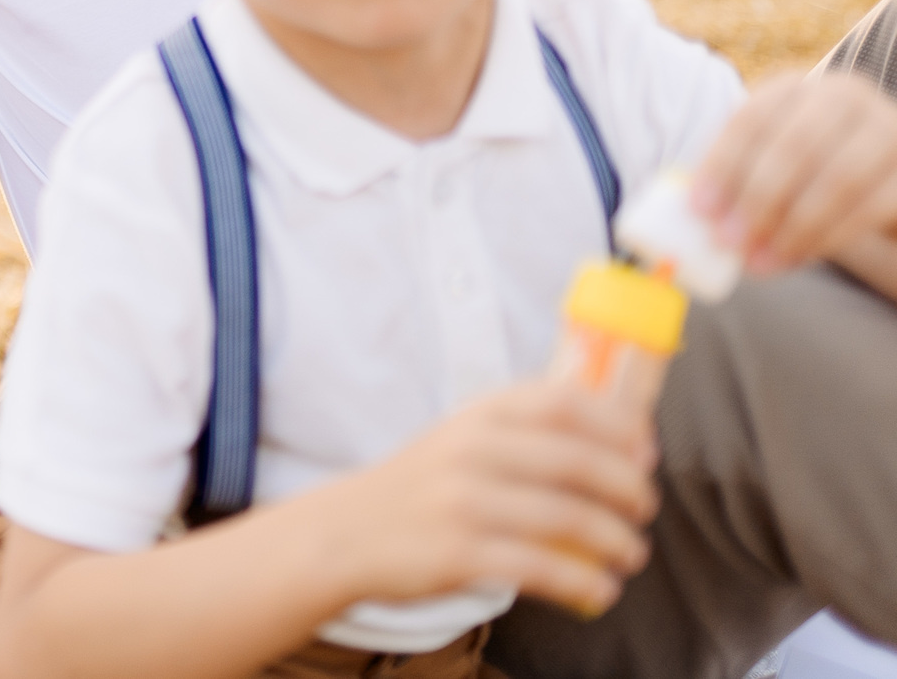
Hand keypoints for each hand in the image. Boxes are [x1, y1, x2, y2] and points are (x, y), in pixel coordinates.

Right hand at [315, 379, 656, 618]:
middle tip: (644, 508)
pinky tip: (601, 589)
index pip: (562, 402)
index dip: (616, 425)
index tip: (645, 450)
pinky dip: (584, 583)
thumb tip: (616, 435)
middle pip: (576, 461)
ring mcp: (462, 503)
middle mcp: (470, 451)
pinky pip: (542, 568)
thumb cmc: (421, 488)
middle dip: (627, 488)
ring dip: (617, 540)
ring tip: (632, 553)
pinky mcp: (459, 554)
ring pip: (568, 517)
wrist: (346, 533)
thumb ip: (521, 431)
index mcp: (476, 416)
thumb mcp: (460, 439)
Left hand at [693, 71, 896, 273]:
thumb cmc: (807, 171)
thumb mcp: (769, 160)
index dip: (723, 165)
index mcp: (795, 88)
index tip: (699, 210)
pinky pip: (871, 206)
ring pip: (838, 178)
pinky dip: (830, 237)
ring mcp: (887, 129)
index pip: (752, 118)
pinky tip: (798, 258)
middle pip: (796, 145)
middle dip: (758, 199)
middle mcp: (844, 97)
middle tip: (729, 241)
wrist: (879, 180)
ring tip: (760, 261)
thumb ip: (735, 178)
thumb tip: (692, 215)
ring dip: (793, 226)